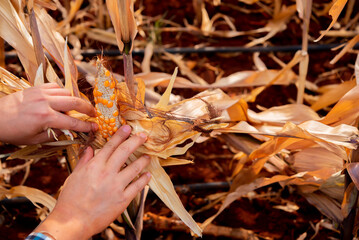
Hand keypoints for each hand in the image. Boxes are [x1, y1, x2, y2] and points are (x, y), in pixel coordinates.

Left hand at [0, 83, 96, 144]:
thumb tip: (68, 130)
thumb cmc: (12, 132)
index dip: (86, 126)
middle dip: (88, 108)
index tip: (95, 128)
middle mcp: (45, 103)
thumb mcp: (34, 139)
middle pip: (74, 102)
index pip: (72, 123)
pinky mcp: (36, 88)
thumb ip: (54, 134)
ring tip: (76, 108)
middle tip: (94, 113)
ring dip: (74, 100)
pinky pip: (56, 87)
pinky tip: (61, 99)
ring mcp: (40, 93)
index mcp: (45, 118)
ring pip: (66, 92)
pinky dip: (62, 92)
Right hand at [34, 125, 150, 239]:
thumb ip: (84, 161)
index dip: (120, 135)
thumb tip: (89, 148)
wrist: (72, 222)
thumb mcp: (74, 176)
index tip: (128, 128)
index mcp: (94, 166)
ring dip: (143, 160)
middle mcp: (107, 173)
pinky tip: (147, 174)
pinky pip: (137, 186)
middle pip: (125, 152)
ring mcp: (116, 186)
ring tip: (148, 156)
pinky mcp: (123, 200)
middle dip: (136, 141)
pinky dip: (144, 179)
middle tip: (143, 136)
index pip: (110, 145)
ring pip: (135, 168)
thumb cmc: (70, 200)